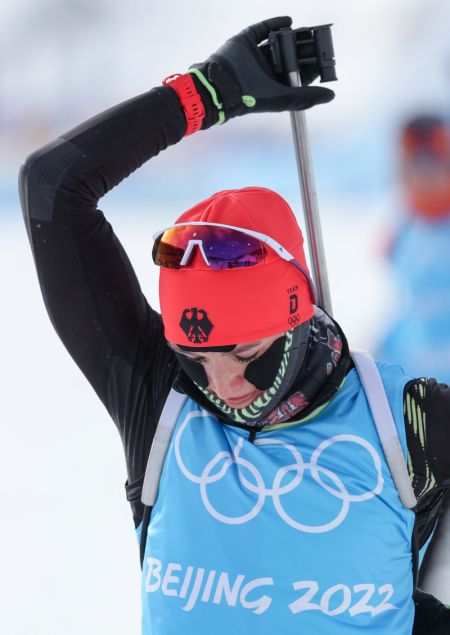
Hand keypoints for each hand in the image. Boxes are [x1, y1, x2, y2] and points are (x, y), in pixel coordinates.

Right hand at [190, 16, 334, 122]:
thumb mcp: (282, 98)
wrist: (221, 86)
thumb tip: (331, 95)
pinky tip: (288, 21)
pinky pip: (262, 29)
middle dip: (303, 49)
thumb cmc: (250, 98)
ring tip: (306, 31)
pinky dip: (275, 24)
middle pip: (290, 56)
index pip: (298, 73)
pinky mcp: (246, 42)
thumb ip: (306, 96)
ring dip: (292, 36)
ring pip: (278, 42)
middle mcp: (267, 70)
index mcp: (275, 85)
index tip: (325, 59)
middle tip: (317, 40)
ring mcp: (256, 55)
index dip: (312, 66)